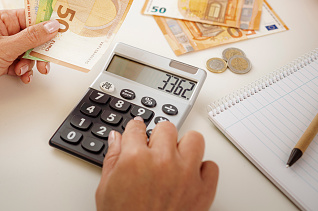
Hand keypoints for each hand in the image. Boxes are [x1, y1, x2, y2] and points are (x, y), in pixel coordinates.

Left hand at [0, 9, 59, 106]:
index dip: (46, 24)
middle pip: (32, 36)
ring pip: (29, 51)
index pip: (30, 16)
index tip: (61, 30)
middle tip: (47, 59)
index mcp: (1, 19)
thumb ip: (31, 37)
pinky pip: (22, 63)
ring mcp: (3, 47)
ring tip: (28, 71)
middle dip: (40, 49)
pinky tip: (22, 76)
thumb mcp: (6, 48)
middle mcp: (3, 31)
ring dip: (31, 62)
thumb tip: (51, 26)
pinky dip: (24, 70)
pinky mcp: (3, 61)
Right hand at [96, 118, 218, 210]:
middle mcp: (163, 162)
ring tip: (175, 157)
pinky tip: (190, 175)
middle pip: (166, 127)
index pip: (136, 127)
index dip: (135, 129)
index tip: (136, 130)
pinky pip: (211, 167)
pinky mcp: (204, 191)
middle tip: (154, 148)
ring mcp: (186, 175)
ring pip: (194, 139)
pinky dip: (202, 170)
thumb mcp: (106, 188)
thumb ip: (112, 158)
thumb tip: (116, 139)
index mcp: (135, 158)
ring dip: (184, 146)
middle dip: (158, 136)